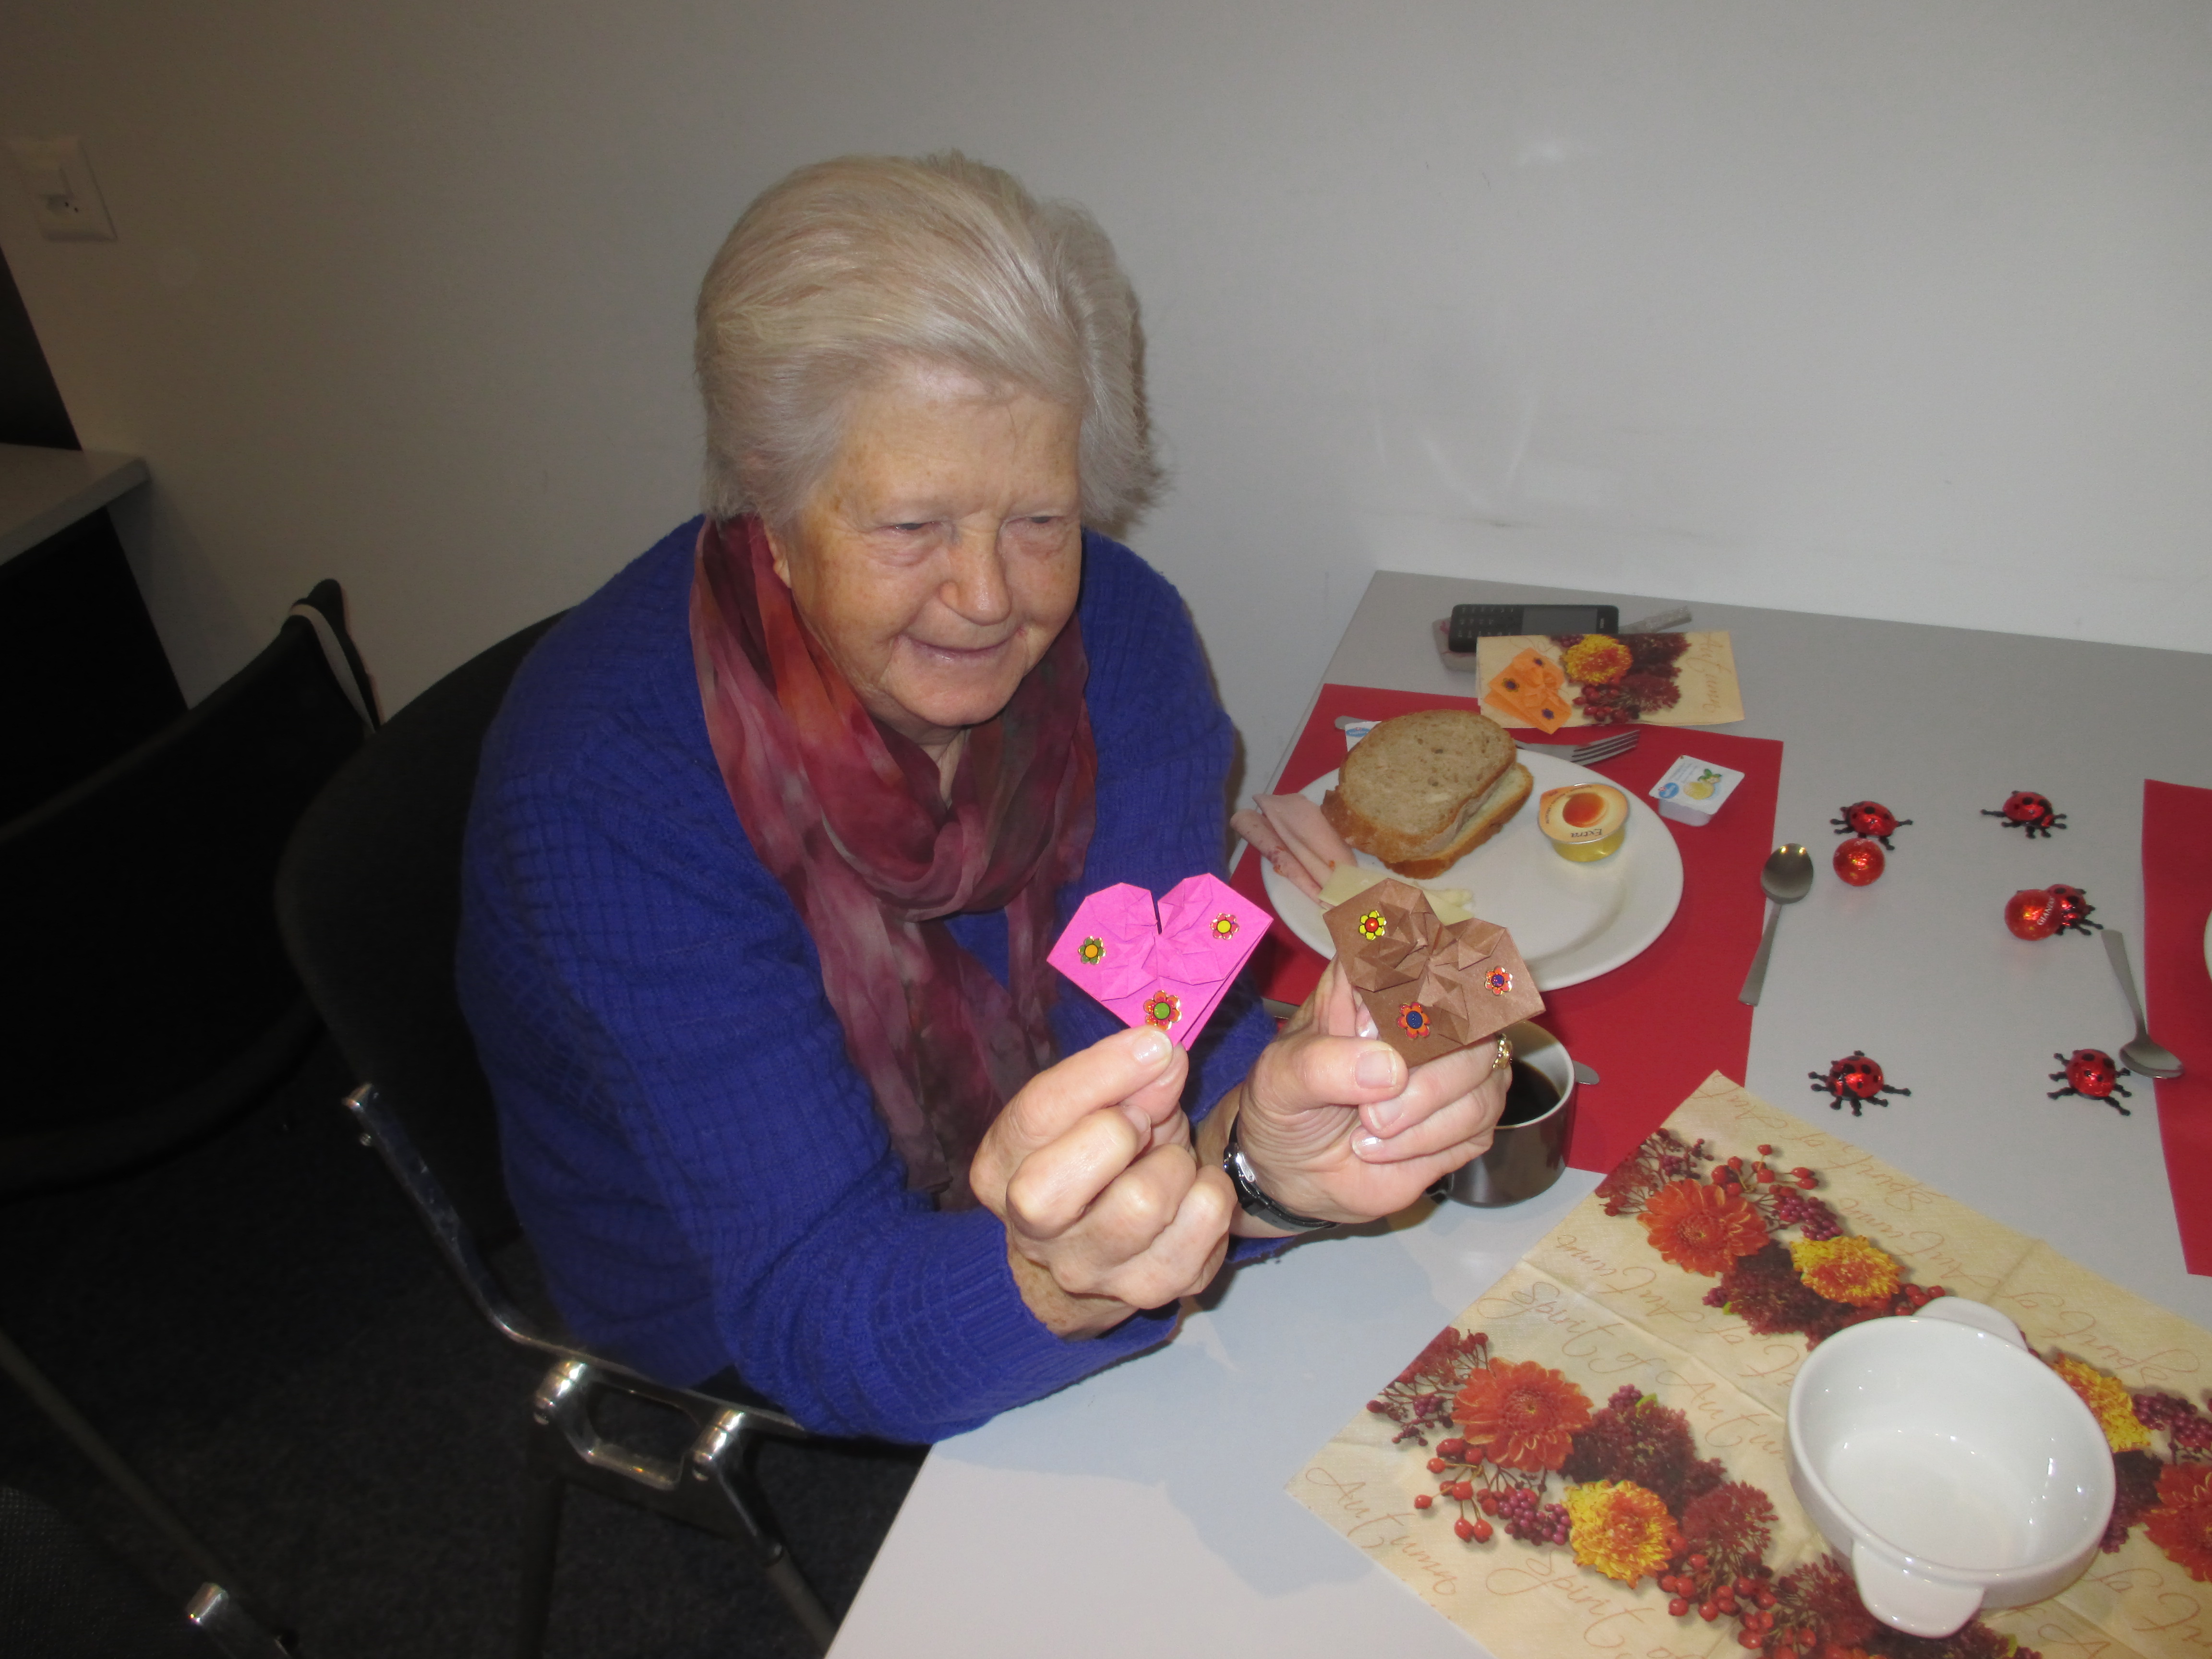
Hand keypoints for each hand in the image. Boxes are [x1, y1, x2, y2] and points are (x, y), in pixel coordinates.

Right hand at [970, 1026, 1235, 1336]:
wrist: (1103, 1251)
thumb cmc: (1098, 1160)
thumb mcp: (1100, 1110)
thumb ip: (1127, 1081)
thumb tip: (1163, 1054)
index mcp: (1001, 1170)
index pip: (1037, 1115)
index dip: (1101, 1072)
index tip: (1152, 1042)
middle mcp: (1033, 1231)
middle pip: (1053, 1188)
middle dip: (1117, 1133)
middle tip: (1145, 1120)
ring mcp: (1089, 1269)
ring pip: (1142, 1203)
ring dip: (1175, 1163)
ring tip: (1170, 1159)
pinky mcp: (1149, 1290)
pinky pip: (1202, 1228)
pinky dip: (1212, 1195)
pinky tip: (1195, 1192)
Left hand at [1217, 961, 1510, 1230]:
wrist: (1295, 1170)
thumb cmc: (1287, 1106)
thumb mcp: (1281, 1078)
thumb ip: (1321, 1064)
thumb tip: (1389, 1069)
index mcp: (1376, 981)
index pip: (1424, 953)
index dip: (1416, 993)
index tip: (1382, 1036)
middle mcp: (1426, 1014)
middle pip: (1469, 1020)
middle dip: (1424, 1080)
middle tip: (1370, 1114)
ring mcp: (1455, 1063)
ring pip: (1482, 1074)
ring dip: (1422, 1117)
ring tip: (1369, 1131)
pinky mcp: (1469, 1113)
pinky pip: (1479, 1121)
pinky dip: (1429, 1142)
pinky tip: (1386, 1148)